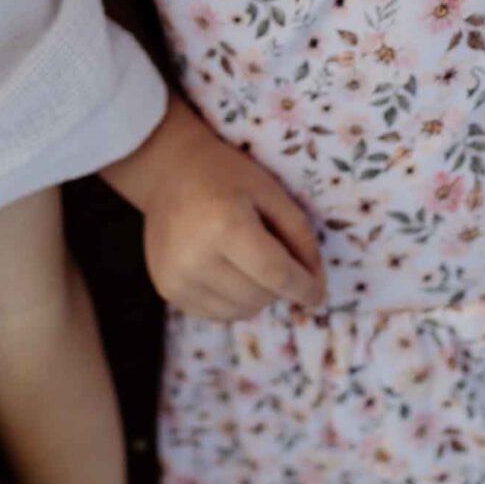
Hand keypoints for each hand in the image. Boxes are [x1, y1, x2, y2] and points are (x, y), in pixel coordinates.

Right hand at [140, 122, 326, 322]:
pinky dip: (231, 299)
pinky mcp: (167, 290)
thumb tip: (315, 289)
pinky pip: (217, 313)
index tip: (318, 295)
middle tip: (269, 253)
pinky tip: (225, 269)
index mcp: (224, 225)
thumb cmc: (226, 175)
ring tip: (245, 260)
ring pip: (240, 311)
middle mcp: (195, 257)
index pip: (276, 274)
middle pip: (259, 296)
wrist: (168, 170)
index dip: (304, 288)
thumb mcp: (271, 192)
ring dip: (255, 294)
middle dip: (276, 284)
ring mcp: (176, 277)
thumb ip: (300, 238)